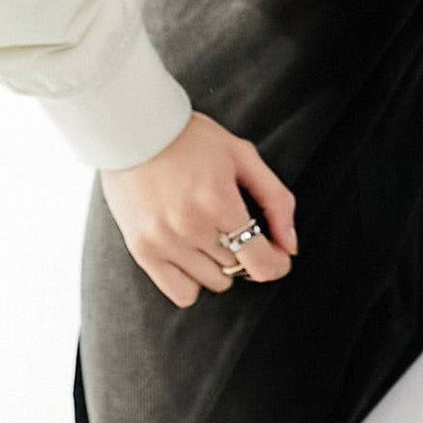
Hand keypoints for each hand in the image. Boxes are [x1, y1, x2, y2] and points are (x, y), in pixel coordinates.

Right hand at [99, 111, 298, 307]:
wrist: (133, 128)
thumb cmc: (190, 138)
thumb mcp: (242, 155)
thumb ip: (275, 199)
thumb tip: (289, 246)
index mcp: (219, 200)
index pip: (260, 261)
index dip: (277, 264)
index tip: (278, 257)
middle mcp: (191, 226)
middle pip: (237, 269)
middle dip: (243, 252)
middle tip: (232, 226)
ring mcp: (164, 241)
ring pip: (212, 283)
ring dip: (218, 264)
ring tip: (207, 233)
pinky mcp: (142, 250)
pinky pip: (181, 293)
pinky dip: (191, 281)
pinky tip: (190, 254)